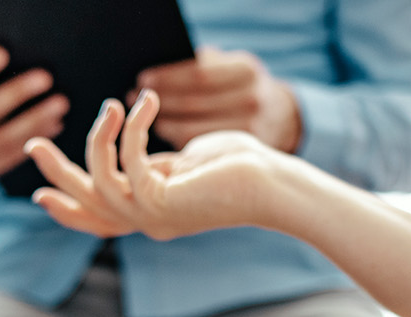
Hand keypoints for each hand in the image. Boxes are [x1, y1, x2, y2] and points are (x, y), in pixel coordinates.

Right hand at [24, 90, 284, 240]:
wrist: (274, 184)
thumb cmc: (239, 168)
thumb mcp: (187, 166)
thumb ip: (156, 165)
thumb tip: (133, 154)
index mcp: (150, 216)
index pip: (97, 221)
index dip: (67, 210)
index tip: (41, 197)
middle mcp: (145, 222)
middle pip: (85, 203)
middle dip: (56, 174)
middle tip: (33, 145)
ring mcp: (151, 216)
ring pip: (97, 182)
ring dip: (96, 140)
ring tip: (111, 107)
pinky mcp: (161, 199)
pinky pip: (127, 160)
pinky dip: (132, 127)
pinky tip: (145, 102)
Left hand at [134, 47, 301, 151]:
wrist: (280, 122)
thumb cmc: (242, 91)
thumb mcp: (230, 68)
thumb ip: (201, 65)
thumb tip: (156, 75)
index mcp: (246, 71)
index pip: (198, 75)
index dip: (166, 78)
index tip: (141, 79)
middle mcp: (250, 100)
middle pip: (191, 103)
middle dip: (158, 101)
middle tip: (130, 100)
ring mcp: (245, 130)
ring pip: (187, 130)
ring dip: (160, 124)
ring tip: (139, 119)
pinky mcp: (237, 156)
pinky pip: (193, 148)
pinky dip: (172, 141)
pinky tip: (160, 133)